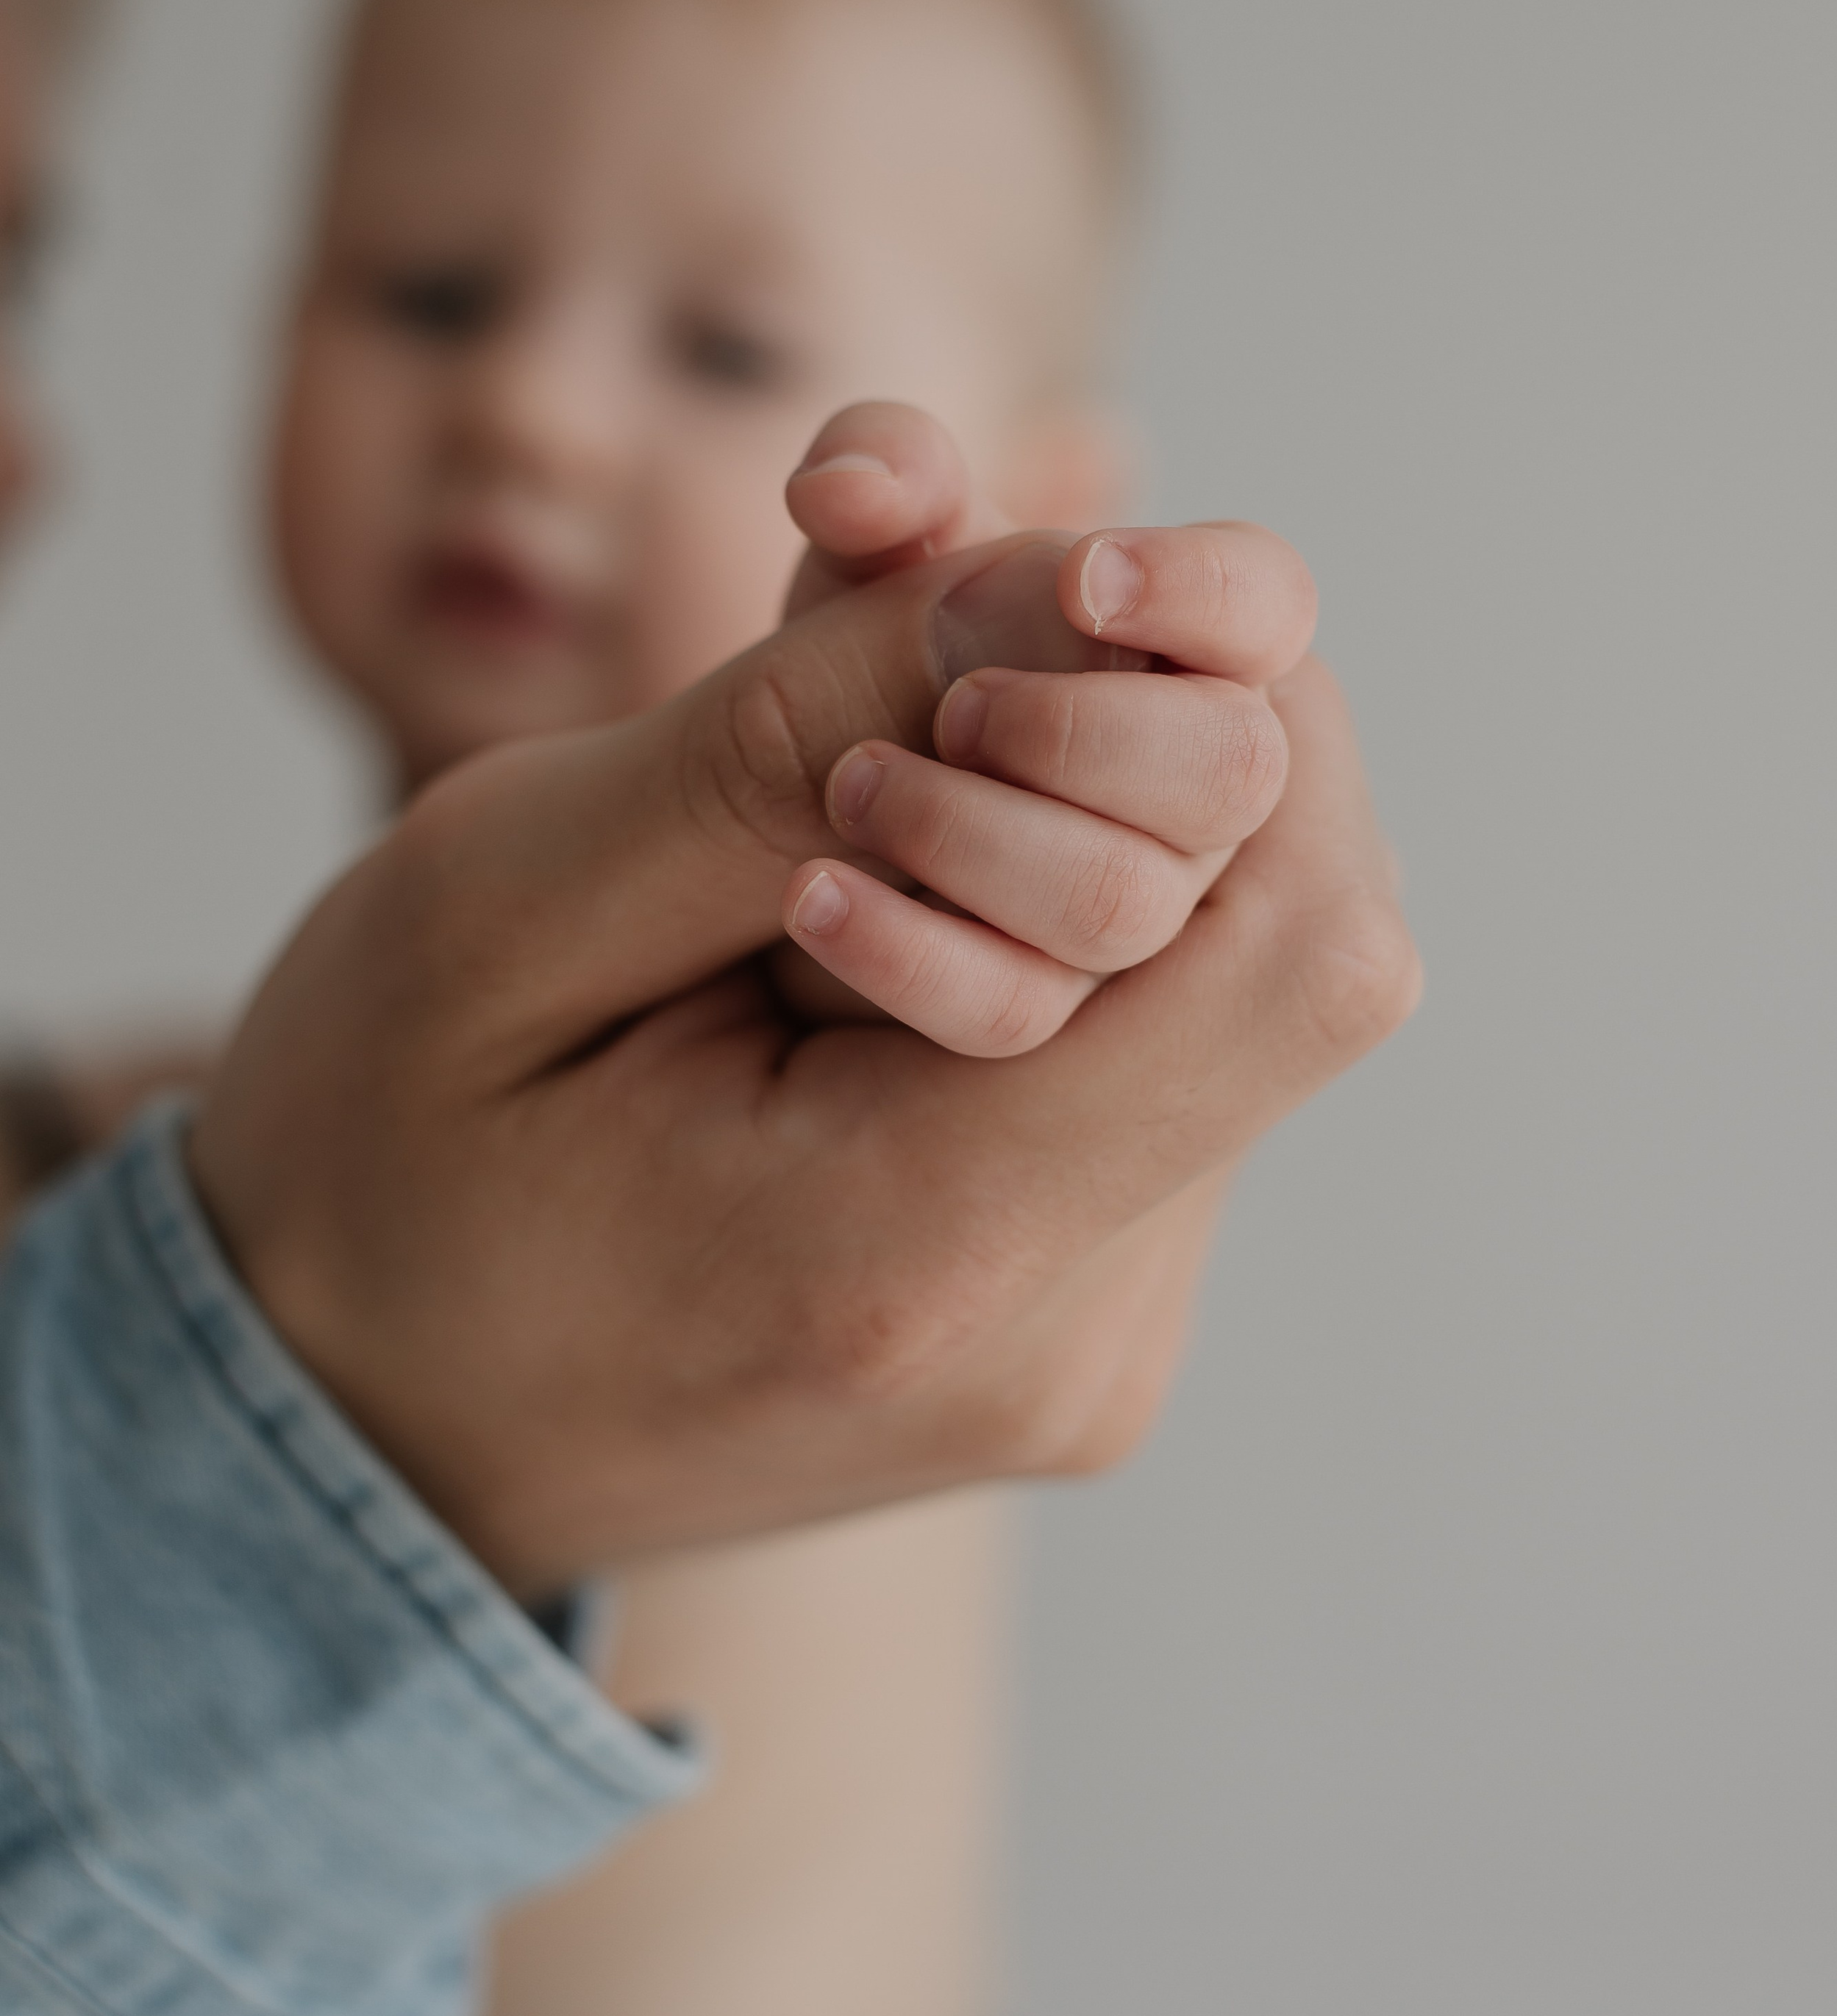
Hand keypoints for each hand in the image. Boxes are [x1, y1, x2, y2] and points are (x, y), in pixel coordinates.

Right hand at [192, 425, 1416, 1596]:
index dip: (1221, 707)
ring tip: (832, 824)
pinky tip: (862, 916)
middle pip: (1304, 934)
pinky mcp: (1088, 1307)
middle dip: (1141, 736)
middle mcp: (1074, 1331)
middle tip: (889, 702)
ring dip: (1085, 819)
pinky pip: (1162, 1047)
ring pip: (1241, 974)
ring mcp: (1099, 1341)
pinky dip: (1057, 918)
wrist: (354, 1439)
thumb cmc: (371, 1176)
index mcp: (925, 1253)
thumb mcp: (498, 903)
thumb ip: (779, 736)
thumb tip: (1048, 577)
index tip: (986, 626)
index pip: (1301, 941)